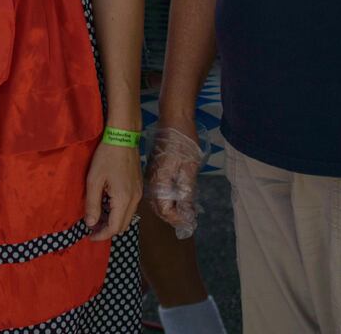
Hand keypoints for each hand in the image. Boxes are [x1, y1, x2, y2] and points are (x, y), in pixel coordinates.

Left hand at [85, 140, 141, 239]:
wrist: (123, 136)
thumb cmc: (106, 157)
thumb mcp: (94, 180)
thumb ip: (92, 204)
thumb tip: (91, 223)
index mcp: (124, 200)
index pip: (115, 228)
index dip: (102, 235)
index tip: (89, 236)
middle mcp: (135, 200)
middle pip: (124, 225)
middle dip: (108, 230)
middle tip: (92, 228)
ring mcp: (139, 193)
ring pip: (128, 216)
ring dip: (114, 221)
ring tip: (98, 217)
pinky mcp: (139, 186)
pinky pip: (130, 207)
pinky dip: (119, 211)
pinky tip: (107, 204)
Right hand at [146, 123, 203, 238]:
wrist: (174, 118)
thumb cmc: (183, 142)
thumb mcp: (189, 167)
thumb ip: (186, 190)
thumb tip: (186, 211)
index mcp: (159, 180)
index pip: (164, 208)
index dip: (176, 218)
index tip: (189, 222)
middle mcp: (152, 179)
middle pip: (157, 206)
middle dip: (172, 216)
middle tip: (188, 221)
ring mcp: (151, 173)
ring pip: (157, 198)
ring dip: (169, 208)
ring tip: (185, 213)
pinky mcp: (154, 168)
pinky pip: (158, 189)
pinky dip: (167, 198)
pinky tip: (178, 198)